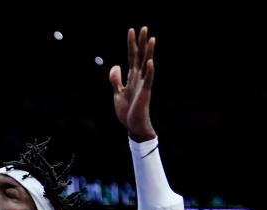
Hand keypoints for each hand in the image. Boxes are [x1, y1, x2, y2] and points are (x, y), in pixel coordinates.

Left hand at [109, 26, 157, 141]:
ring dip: (148, 52)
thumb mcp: (117, 93)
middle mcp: (139, 78)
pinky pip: (148, 80)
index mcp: (132, 77)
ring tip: (151, 38)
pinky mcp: (145, 92)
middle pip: (140, 56)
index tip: (131, 30)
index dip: (131, 44)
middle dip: (141, 42)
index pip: (131, 56)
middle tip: (144, 27)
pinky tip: (150, 61)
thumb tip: (116, 64)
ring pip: (146, 64)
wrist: (132, 126)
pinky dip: (149, 71)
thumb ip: (115, 79)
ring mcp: (143, 84)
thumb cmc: (127, 111)